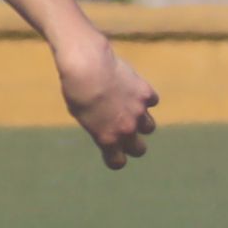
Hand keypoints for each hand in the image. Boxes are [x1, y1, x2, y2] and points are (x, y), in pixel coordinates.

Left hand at [56, 38, 158, 168]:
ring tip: (130, 109)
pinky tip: (133, 89)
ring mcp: (139, 112)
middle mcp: (126, 129)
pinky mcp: (146, 94)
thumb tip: (106, 126)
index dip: (115, 158)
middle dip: (133, 144)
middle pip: (139, 150)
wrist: (88, 65)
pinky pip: (152, 101)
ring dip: (141, 122)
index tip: (112, 153)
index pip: (118, 162)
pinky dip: (145, 98)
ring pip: (149, 127)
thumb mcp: (80, 114)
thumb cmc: (76, 89)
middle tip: (126, 134)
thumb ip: (97, 125)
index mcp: (107, 138)